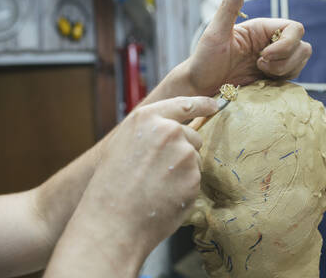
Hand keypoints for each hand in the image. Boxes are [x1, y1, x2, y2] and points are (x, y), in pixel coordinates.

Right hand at [45, 96, 217, 276]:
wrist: (113, 221)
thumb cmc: (111, 187)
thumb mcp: (122, 145)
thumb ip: (148, 131)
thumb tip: (171, 129)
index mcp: (147, 118)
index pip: (184, 104)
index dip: (202, 104)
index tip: (214, 105)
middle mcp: (168, 130)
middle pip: (193, 136)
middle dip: (184, 151)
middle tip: (158, 172)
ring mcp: (184, 153)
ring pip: (195, 159)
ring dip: (184, 171)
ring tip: (157, 186)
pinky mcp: (193, 176)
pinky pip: (196, 179)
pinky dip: (185, 188)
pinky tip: (165, 196)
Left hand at [186, 0, 311, 95]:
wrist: (200, 88)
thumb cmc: (204, 61)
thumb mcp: (215, 33)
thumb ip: (229, 6)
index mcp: (261, 29)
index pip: (295, 29)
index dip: (286, 44)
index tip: (263, 56)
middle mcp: (270, 42)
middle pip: (302, 47)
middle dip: (286, 61)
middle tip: (259, 66)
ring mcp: (273, 60)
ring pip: (300, 61)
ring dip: (285, 71)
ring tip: (260, 74)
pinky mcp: (272, 77)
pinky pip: (292, 77)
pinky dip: (283, 80)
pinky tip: (262, 81)